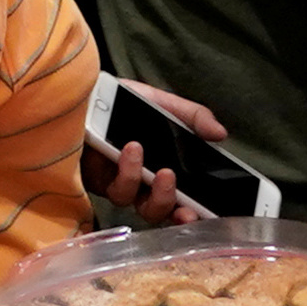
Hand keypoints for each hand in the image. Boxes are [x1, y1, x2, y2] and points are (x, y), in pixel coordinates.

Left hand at [80, 91, 224, 226]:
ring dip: (150, 189)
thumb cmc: (124, 101)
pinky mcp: (96, 180)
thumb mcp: (162, 103)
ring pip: (135, 204)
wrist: (85, 93)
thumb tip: (221, 134)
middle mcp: (141, 184)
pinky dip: (127, 171)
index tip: (207, 213)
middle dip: (170, 205)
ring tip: (153, 161)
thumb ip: (192, 117)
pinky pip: (115, 189)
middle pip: (159, 211)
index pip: (181, 200)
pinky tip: (132, 150)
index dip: (193, 212)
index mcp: (162, 169)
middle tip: (180, 193)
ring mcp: (118, 184)